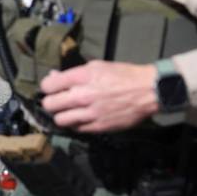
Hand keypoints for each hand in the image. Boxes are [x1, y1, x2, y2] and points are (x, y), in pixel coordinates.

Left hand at [40, 61, 158, 132]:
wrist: (149, 90)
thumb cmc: (122, 75)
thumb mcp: (96, 66)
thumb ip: (73, 73)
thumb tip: (53, 77)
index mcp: (82, 77)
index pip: (48, 86)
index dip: (47, 86)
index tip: (52, 87)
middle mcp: (83, 95)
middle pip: (49, 105)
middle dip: (51, 102)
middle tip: (57, 100)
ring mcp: (91, 113)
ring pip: (60, 120)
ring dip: (61, 115)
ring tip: (68, 111)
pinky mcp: (99, 126)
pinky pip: (76, 129)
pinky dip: (75, 124)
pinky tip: (81, 118)